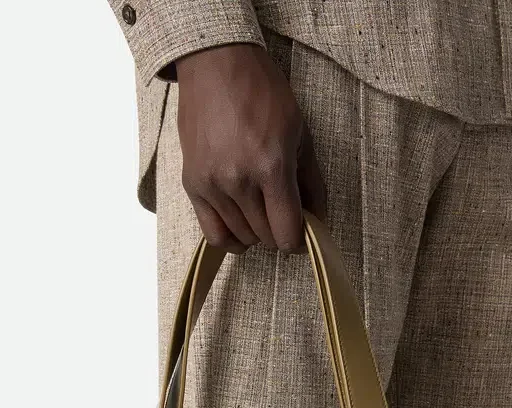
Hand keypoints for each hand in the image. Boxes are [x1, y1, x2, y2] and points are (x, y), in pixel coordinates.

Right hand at [175, 43, 326, 254]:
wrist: (216, 64)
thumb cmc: (263, 93)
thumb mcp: (300, 133)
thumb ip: (311, 182)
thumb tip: (318, 219)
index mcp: (271, 167)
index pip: (287, 232)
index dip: (299, 239)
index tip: (302, 232)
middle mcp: (239, 181)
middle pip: (265, 237)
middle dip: (280, 232)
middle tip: (283, 213)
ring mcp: (212, 185)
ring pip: (241, 237)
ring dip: (257, 232)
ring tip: (262, 211)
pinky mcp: (193, 184)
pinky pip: (213, 233)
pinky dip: (231, 238)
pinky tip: (241, 227)